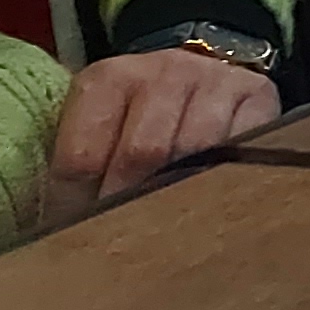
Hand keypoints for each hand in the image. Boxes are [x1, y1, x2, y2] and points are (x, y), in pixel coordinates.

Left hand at [35, 47, 281, 224]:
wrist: (199, 68)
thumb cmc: (137, 112)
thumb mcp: (99, 121)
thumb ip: (77, 160)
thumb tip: (52, 226)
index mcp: (107, 79)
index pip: (82, 156)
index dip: (76, 204)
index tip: (76, 234)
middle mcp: (162, 70)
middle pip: (141, 153)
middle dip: (128, 203)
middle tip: (122, 241)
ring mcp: (214, 79)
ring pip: (195, 152)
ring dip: (179, 194)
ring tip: (166, 225)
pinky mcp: (257, 94)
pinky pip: (241, 146)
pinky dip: (224, 177)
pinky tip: (209, 195)